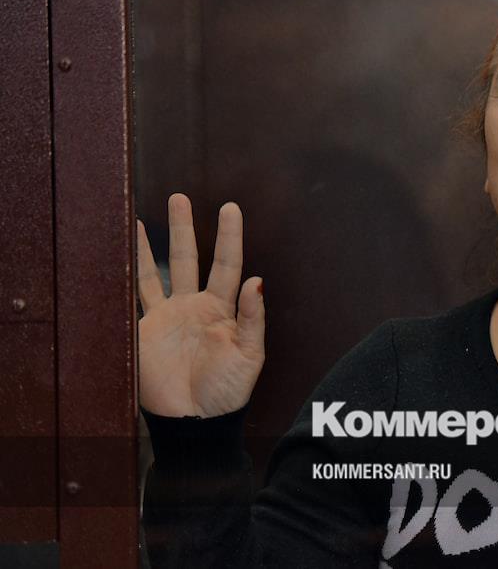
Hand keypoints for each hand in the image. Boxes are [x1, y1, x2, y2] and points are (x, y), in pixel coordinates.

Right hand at [137, 193, 265, 417]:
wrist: (194, 423)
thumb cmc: (228, 392)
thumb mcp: (250, 356)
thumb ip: (252, 318)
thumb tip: (257, 280)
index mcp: (224, 310)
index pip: (227, 265)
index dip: (229, 237)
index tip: (230, 208)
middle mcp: (195, 307)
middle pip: (189, 259)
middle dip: (185, 229)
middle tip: (179, 198)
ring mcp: (168, 318)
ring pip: (157, 273)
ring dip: (150, 247)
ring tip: (139, 217)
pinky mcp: (144, 332)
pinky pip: (134, 299)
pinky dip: (126, 277)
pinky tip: (117, 255)